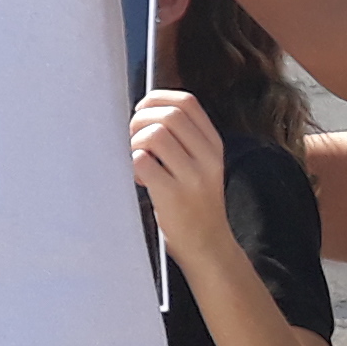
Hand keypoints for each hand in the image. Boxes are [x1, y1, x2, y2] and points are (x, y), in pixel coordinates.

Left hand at [128, 92, 237, 278]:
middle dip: (141, 120)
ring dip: (135, 142)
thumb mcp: (201, 165)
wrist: (208, 247)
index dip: (158, 98)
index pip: (187, 102)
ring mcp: (193, 178)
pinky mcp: (174, 197)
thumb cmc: (194, 202)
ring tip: (136, 158)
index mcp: (214, 145)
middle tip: (133, 138)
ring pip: (155, 135)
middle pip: (169, 115)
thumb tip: (144, 111)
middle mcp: (207, 158)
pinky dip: (133, 163)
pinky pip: (143, 162)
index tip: (142, 109)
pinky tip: (138, 178)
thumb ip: (182, 139)